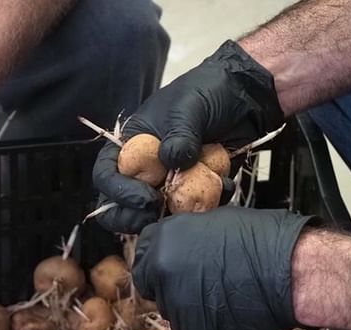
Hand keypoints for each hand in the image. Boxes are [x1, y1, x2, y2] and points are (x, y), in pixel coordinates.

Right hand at [92, 40, 283, 233]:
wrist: (244, 96)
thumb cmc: (207, 92)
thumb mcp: (189, 107)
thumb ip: (179, 134)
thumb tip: (172, 162)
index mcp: (130, 145)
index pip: (106, 175)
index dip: (118, 192)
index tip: (144, 199)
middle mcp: (144, 168)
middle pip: (121, 205)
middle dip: (134, 216)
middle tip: (156, 214)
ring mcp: (168, 183)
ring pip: (155, 215)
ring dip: (172, 217)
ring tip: (194, 204)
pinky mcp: (194, 191)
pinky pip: (192, 211)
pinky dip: (208, 206)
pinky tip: (224, 185)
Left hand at [132, 206, 314, 329]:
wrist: (293, 272)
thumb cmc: (267, 242)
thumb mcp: (217, 221)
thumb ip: (188, 235)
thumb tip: (181, 242)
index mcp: (164, 240)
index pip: (143, 254)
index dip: (159, 260)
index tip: (171, 264)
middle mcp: (162, 272)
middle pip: (152, 284)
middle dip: (169, 284)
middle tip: (197, 283)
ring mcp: (175, 304)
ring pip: (172, 310)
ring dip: (188, 306)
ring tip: (221, 296)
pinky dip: (204, 326)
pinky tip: (227, 312)